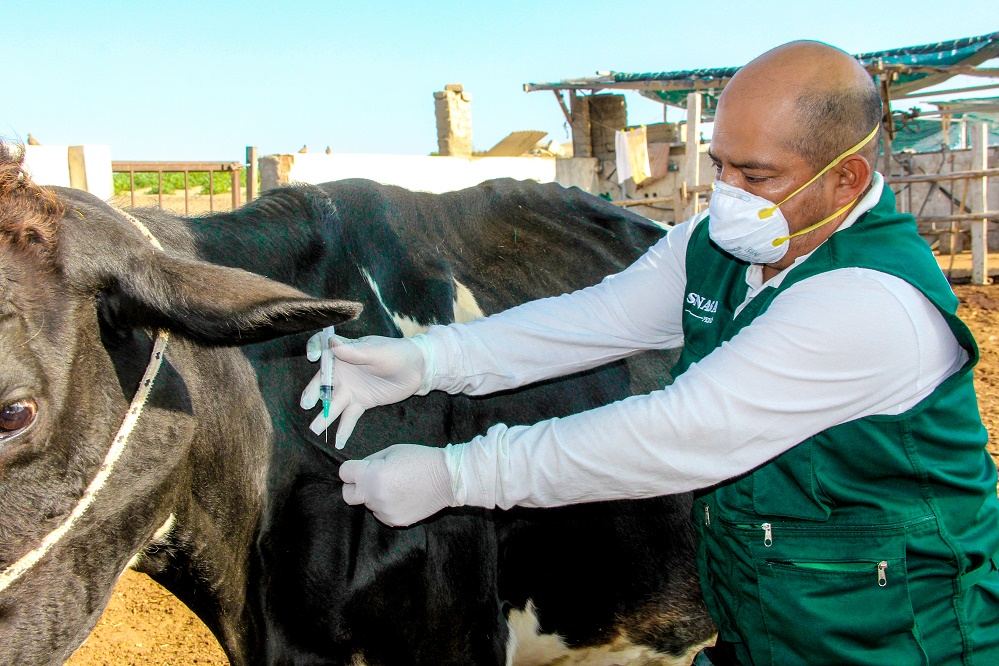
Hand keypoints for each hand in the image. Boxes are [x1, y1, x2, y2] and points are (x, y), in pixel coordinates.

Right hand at [301, 333, 431, 447]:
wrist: (417, 370)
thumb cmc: (398, 354)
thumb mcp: (377, 351)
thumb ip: (355, 351)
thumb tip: (332, 342)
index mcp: (345, 351)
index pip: (323, 346)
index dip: (315, 349)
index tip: (314, 358)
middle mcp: (342, 370)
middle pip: (322, 381)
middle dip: (313, 392)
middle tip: (307, 403)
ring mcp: (350, 388)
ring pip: (333, 403)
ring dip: (323, 416)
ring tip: (315, 429)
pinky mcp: (361, 403)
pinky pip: (349, 417)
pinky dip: (343, 429)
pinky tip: (338, 442)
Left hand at [339, 444, 458, 525]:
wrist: (447, 479)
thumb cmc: (420, 460)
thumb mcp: (392, 451)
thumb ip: (371, 461)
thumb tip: (360, 470)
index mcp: (372, 475)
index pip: (344, 473)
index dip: (351, 469)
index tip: (359, 468)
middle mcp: (374, 496)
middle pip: (348, 495)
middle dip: (355, 487)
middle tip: (370, 480)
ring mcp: (384, 511)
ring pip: (368, 504)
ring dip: (375, 496)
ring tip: (396, 487)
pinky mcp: (394, 521)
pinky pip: (381, 513)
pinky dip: (387, 506)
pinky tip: (403, 497)